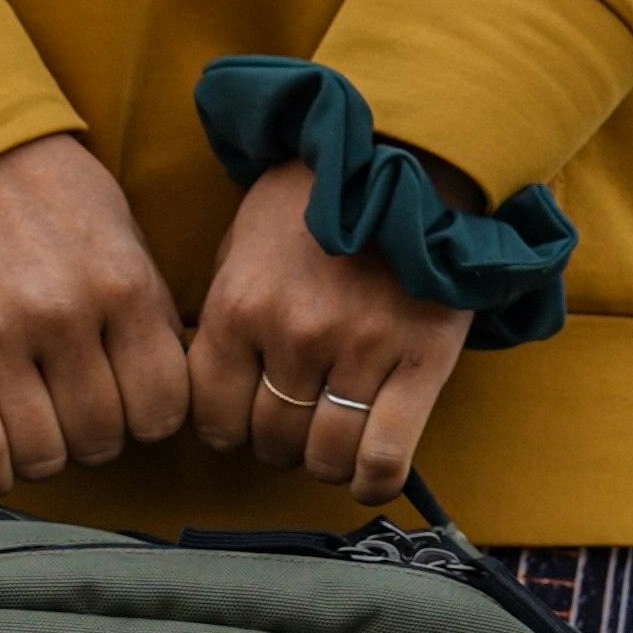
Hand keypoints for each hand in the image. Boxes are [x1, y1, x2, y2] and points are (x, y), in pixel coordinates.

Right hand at [0, 136, 190, 491]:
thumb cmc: (39, 192)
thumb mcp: (117, 230)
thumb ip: (146, 308)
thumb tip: (165, 383)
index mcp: (123, 285)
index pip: (162, 409)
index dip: (146, 419)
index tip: (125, 403)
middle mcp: (66, 316)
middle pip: (103, 438)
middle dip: (93, 438)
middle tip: (71, 411)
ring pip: (45, 456)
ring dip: (43, 456)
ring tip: (32, 424)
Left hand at [186, 163, 469, 503]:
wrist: (402, 153)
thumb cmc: (314, 201)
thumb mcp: (242, 245)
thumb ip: (226, 319)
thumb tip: (216, 390)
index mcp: (240, 307)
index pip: (213, 417)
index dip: (226, 427)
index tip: (243, 419)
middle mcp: (295, 333)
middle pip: (270, 440)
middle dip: (277, 442)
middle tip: (295, 421)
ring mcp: (360, 349)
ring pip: (324, 455)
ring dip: (322, 460)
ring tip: (331, 436)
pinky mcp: (420, 361)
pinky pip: (386, 456)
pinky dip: (371, 478)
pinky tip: (367, 471)